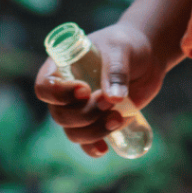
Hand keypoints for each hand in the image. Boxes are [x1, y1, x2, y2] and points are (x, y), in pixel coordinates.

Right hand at [34, 22, 165, 157]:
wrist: (147, 57)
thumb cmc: (127, 45)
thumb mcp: (121, 50)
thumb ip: (116, 71)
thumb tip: (113, 98)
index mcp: (62, 66)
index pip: (45, 86)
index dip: (59, 94)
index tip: (85, 90)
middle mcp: (66, 90)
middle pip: (59, 114)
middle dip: (84, 114)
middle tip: (108, 103)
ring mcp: (80, 108)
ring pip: (72, 132)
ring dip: (93, 131)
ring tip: (118, 119)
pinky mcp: (97, 122)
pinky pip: (86, 142)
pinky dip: (93, 147)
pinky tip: (106, 147)